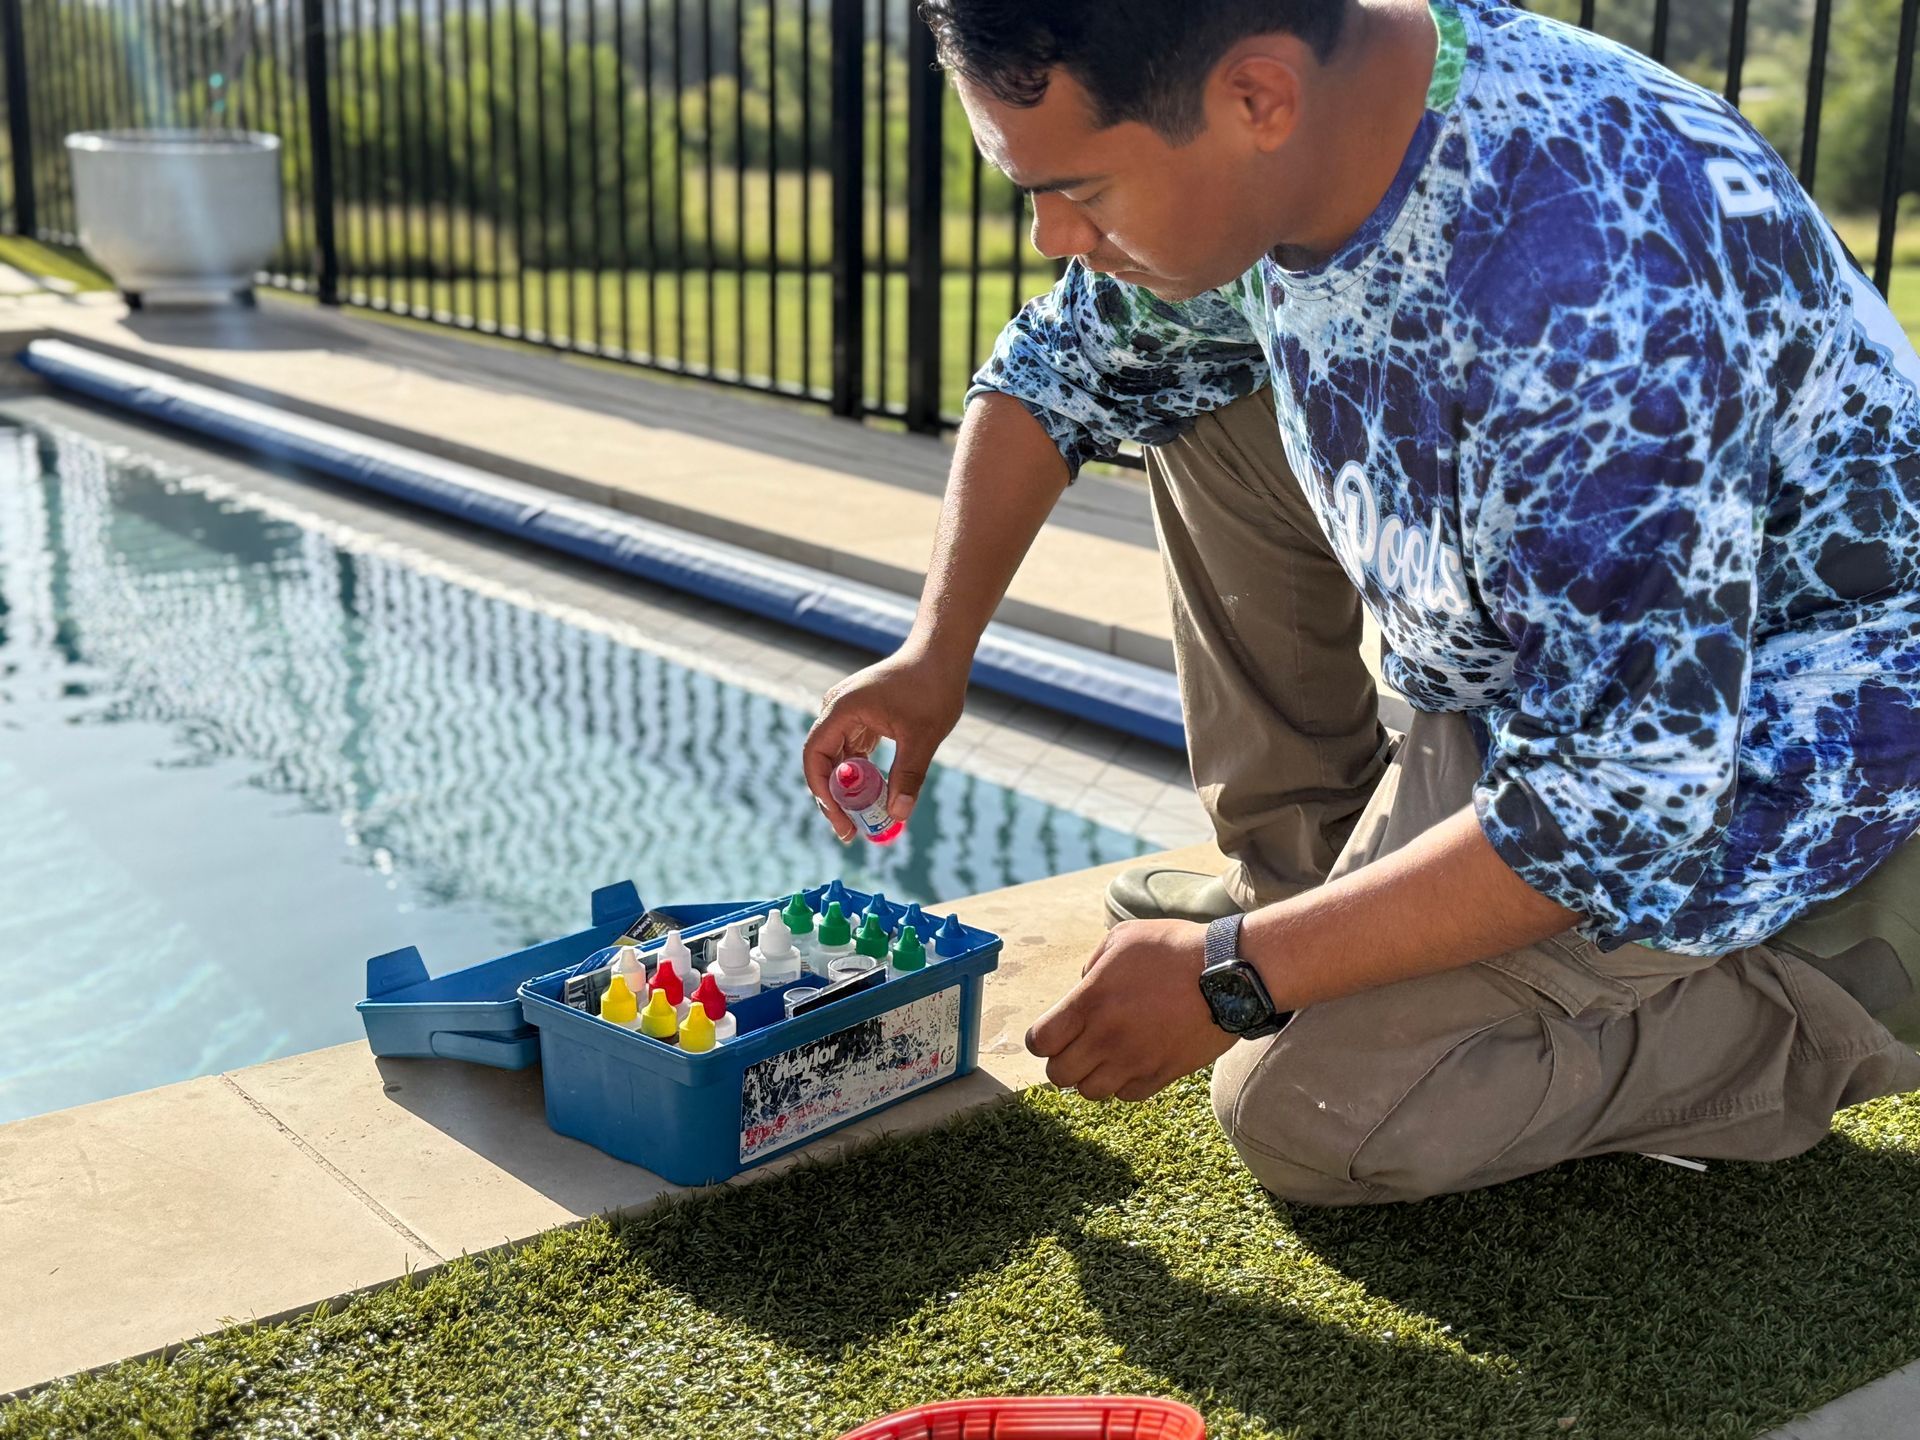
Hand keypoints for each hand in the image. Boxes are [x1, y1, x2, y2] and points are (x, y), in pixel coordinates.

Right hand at [803, 641, 968, 840]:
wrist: (942, 654)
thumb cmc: (933, 687)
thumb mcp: (923, 736)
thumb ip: (909, 775)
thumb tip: (899, 815)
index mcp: (843, 709)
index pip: (815, 755)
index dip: (823, 791)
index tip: (841, 819)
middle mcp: (838, 710)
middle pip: (823, 762)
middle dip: (835, 798)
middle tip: (850, 832)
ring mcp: (848, 714)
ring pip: (838, 760)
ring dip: (849, 790)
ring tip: (864, 821)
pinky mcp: (862, 719)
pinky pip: (853, 753)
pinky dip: (861, 776)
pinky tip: (875, 798)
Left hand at [1024, 919, 1235, 1101]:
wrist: (1229, 974)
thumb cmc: (1175, 949)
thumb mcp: (1122, 939)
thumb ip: (1092, 965)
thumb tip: (1082, 988)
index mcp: (1090, 1002)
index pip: (1040, 1042)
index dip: (1040, 1039)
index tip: (1052, 1032)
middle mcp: (1106, 1037)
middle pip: (1058, 1074)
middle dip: (1062, 1060)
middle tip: (1078, 1045)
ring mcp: (1134, 1060)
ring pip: (1090, 1092)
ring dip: (1091, 1075)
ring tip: (1106, 1055)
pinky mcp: (1161, 1075)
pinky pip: (1127, 1096)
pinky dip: (1123, 1084)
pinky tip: (1132, 1061)